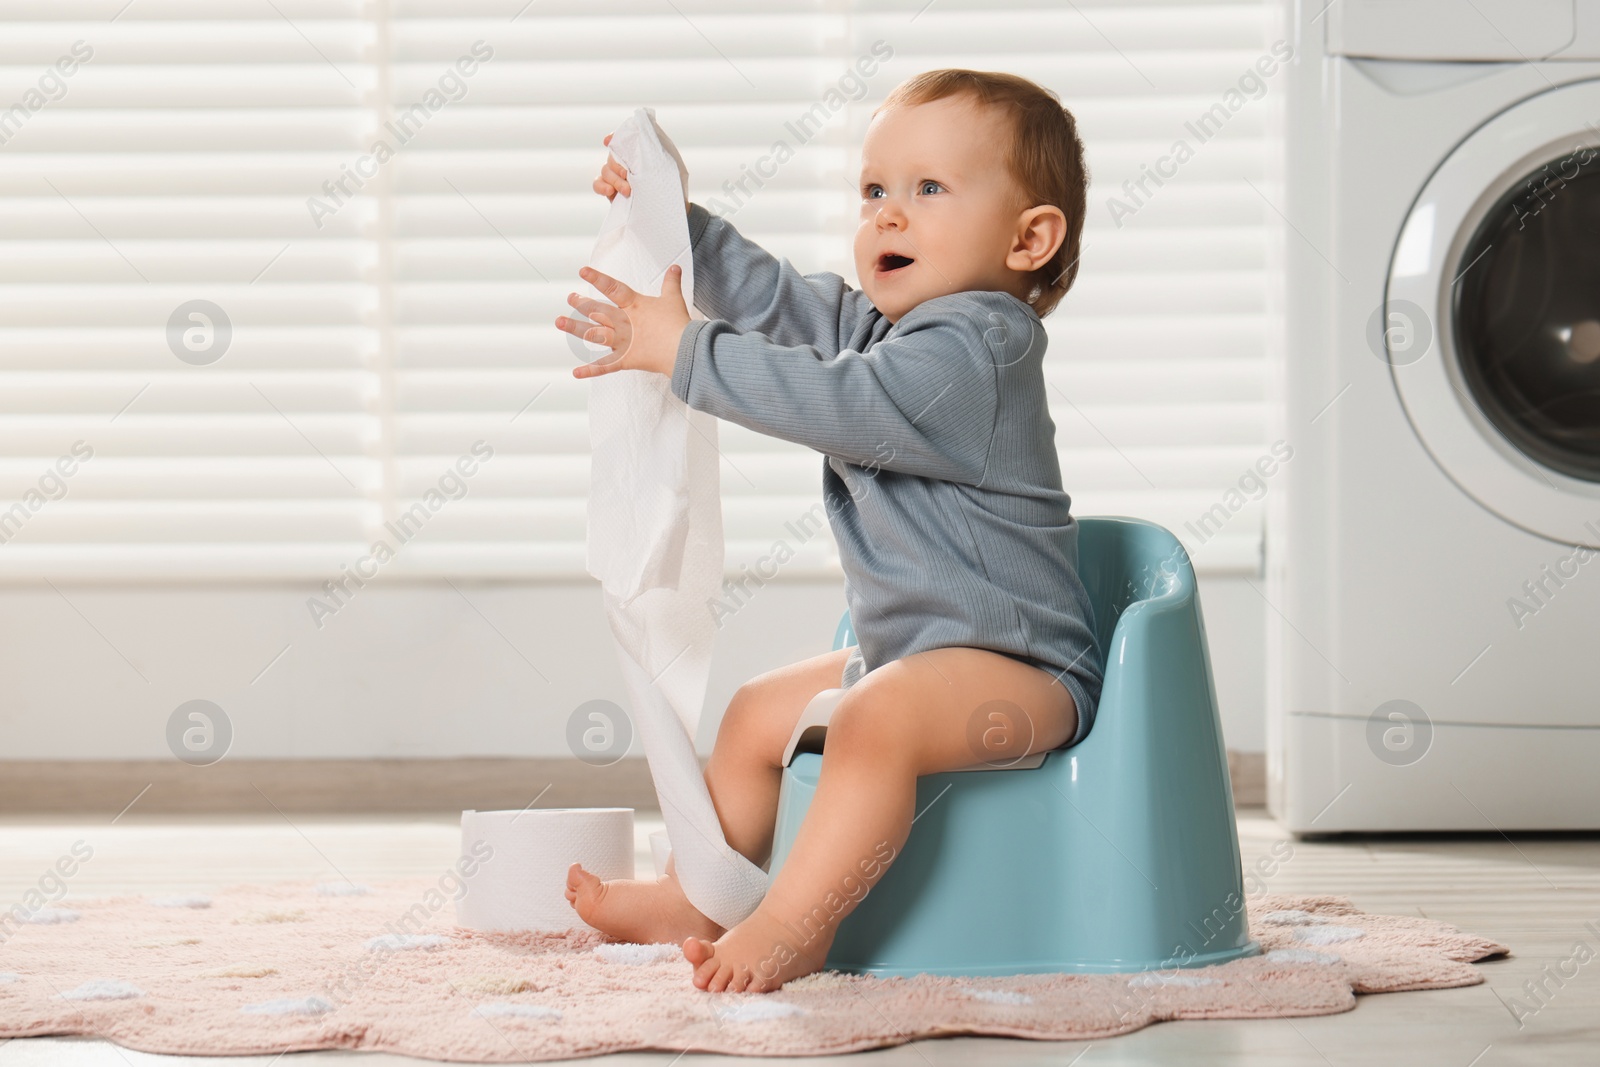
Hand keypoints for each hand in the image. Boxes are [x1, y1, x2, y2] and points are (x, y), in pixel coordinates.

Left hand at [557, 264, 690, 378]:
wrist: (682, 349)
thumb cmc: (677, 324)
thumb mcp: (674, 299)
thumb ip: (671, 283)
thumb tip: (675, 268)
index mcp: (634, 306)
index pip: (612, 288)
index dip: (597, 279)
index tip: (582, 272)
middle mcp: (623, 322)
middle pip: (598, 311)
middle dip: (582, 304)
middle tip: (570, 298)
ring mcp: (622, 341)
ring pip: (594, 334)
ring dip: (575, 328)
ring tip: (559, 322)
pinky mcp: (625, 360)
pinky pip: (606, 366)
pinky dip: (591, 370)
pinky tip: (576, 372)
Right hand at [594, 132, 689, 215]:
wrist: (671, 207)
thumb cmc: (672, 181)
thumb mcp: (669, 160)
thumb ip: (655, 144)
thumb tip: (644, 127)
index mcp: (637, 151)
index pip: (622, 139)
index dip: (613, 138)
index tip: (608, 141)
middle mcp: (625, 160)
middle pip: (612, 156)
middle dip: (618, 166)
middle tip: (629, 176)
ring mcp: (617, 175)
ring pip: (605, 170)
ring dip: (614, 179)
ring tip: (627, 191)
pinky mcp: (611, 190)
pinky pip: (597, 184)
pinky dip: (600, 186)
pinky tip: (609, 191)